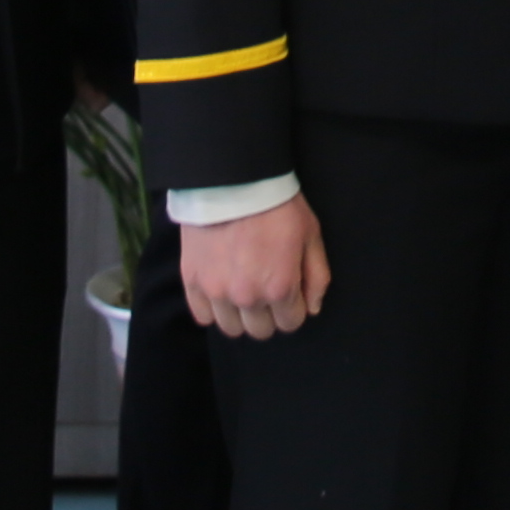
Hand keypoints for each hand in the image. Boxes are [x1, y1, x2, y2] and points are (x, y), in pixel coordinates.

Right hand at [180, 198, 331, 340]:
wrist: (233, 179)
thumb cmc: (278, 205)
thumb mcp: (311, 234)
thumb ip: (317, 276)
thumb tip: (312, 309)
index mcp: (280, 288)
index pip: (290, 323)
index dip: (293, 308)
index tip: (289, 292)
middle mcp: (247, 297)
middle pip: (260, 330)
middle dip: (268, 314)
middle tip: (267, 289)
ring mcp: (216, 291)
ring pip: (231, 328)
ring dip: (240, 315)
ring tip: (242, 291)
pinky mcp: (192, 281)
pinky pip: (202, 316)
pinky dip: (213, 308)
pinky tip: (221, 289)